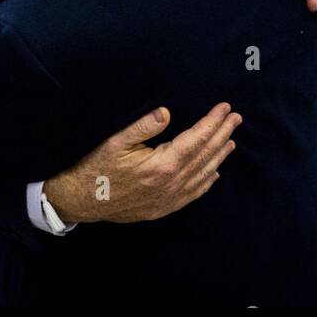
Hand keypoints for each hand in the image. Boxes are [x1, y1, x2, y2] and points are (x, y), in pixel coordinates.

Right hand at [44, 103, 240, 223]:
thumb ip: (142, 127)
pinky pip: (192, 194)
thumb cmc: (96, 167)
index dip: (212, 122)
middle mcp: (171, 184)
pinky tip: (215, 173)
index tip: (224, 108)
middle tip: (235, 118)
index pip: (196, 139)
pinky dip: (207, 182)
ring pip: (202, 175)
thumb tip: (166, 112)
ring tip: (231, 140)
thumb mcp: (115, 141)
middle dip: (221, 134)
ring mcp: (168, 199)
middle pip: (204, 156)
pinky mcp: (163, 208)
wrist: (81, 201)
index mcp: (162, 165)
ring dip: (219, 156)